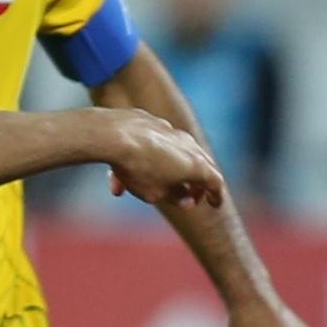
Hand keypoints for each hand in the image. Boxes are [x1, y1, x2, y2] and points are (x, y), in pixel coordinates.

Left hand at [98, 111, 226, 210]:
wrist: (111, 135)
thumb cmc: (137, 168)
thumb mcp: (156, 194)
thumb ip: (176, 197)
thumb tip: (186, 199)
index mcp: (196, 165)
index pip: (215, 182)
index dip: (216, 195)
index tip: (214, 203)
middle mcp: (188, 144)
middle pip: (200, 165)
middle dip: (196, 183)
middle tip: (190, 195)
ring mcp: (170, 131)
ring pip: (174, 155)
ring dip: (166, 173)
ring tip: (151, 189)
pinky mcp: (151, 122)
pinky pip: (153, 146)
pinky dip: (145, 161)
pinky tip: (125, 172)